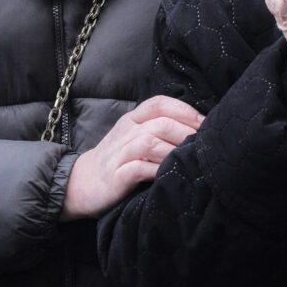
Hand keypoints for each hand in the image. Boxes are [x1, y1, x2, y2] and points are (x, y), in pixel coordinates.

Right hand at [61, 95, 202, 220]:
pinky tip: (169, 175)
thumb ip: (158, 129)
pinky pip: (139, 169)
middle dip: (187, 132)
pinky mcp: (115, 176)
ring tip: (189, 160)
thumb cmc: (116, 160)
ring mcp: (119, 154)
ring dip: (174, 151)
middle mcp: (126, 132)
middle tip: (204, 146)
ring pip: (150, 142)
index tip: (206, 125)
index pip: (159, 103)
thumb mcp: (133, 137)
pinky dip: (157, 170)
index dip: (186, 111)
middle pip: (160, 123)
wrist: (80, 183)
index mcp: (132, 119)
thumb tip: (198, 129)